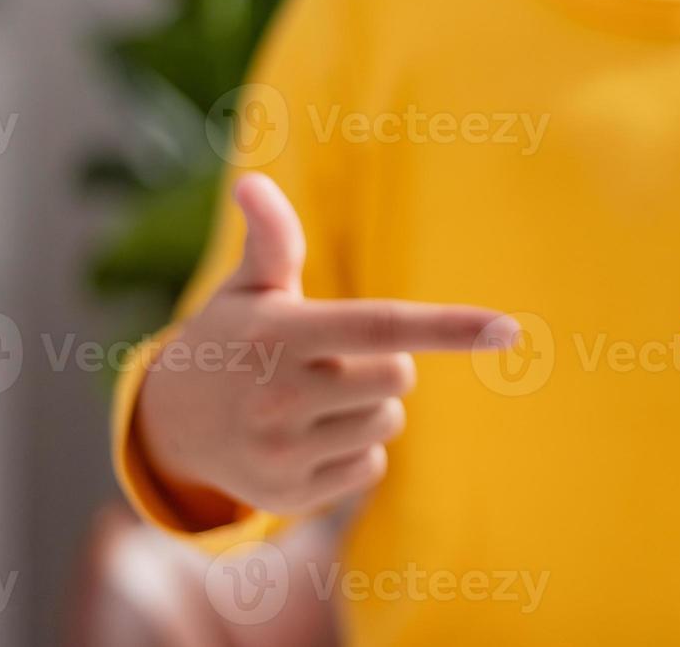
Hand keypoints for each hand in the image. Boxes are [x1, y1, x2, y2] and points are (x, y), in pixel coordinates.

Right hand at [135, 173, 516, 517]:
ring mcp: (282, 452)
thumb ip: (272, 238)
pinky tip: (309, 439)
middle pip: (399, 377)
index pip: (380, 325)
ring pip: (386, 423)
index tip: (508, 328)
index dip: (449, 326)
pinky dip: (354, 452)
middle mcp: (278, 396)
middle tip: (335, 360)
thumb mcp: (248, 286)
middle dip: (385, 364)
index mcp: (280, 334)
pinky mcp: (289, 498)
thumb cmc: (233, 338)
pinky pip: (370, 467)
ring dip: (368, 407)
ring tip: (314, 399)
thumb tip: (252, 181)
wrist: (171, 425)